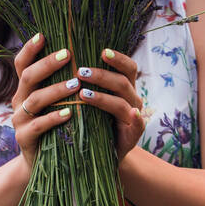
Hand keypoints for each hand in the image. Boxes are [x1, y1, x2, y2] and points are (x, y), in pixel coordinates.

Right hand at [11, 34, 80, 176]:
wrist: (50, 164)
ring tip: (75, 84)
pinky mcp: (25, 139)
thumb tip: (80, 55)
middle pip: (28, 77)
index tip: (43, 35)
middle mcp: (19, 102)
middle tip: (68, 54)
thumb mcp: (58, 103)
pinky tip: (69, 113)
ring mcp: (20, 121)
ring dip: (55, 90)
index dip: (29, 49)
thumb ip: (62, 82)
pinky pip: (38, 126)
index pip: (22, 64)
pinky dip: (53, 118)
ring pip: (34, 100)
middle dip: (47, 64)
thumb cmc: (59, 128)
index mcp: (25, 90)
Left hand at [75, 48, 144, 162]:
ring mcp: (134, 117)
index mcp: (124, 87)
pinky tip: (132, 114)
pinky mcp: (133, 135)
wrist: (100, 154)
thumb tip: (66, 60)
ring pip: (123, 102)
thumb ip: (86, 82)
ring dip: (103, 97)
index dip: (118, 58)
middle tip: (80, 72)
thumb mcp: (89, 100)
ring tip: (82, 94)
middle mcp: (132, 99)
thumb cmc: (92, 121)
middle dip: (101, 76)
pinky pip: (138, 125)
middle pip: (123, 82)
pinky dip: (136, 118)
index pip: (127, 67)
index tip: (102, 52)